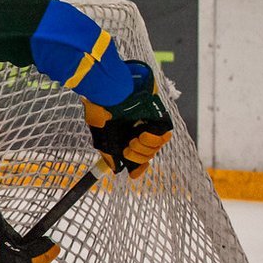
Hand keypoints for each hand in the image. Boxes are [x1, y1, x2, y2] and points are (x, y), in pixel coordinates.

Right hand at [84, 61, 173, 177]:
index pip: (139, 156)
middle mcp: (138, 129)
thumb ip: (109, 155)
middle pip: (148, 154)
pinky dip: (155, 139)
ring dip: (145, 148)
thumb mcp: (100, 135)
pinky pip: (164, 133)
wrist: (105, 90)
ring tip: (135, 139)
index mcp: (125, 135)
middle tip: (128, 146)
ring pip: (157, 146)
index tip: (135, 172)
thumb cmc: (98, 108)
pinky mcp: (158, 114)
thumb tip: (117, 168)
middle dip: (138, 155)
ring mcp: (148, 122)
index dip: (139, 166)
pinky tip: (142, 135)